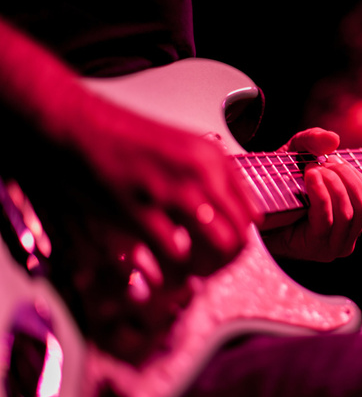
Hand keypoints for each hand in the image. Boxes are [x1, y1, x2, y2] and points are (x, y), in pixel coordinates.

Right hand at [15, 97, 263, 363]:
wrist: (75, 124)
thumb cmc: (119, 137)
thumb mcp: (179, 149)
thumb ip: (206, 178)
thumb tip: (221, 215)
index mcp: (211, 158)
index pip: (250, 213)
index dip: (240, 240)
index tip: (225, 251)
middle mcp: (200, 174)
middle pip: (240, 235)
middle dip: (227, 261)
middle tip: (209, 269)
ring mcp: (172, 192)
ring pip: (218, 247)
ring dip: (205, 268)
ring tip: (188, 272)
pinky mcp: (142, 210)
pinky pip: (176, 255)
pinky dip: (172, 270)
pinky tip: (161, 268)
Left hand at [263, 128, 361, 261]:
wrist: (248, 210)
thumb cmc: (277, 184)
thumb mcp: (296, 153)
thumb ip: (314, 140)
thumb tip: (333, 140)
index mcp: (351, 222)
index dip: (353, 175)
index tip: (330, 160)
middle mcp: (346, 239)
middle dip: (344, 176)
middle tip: (318, 164)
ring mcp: (332, 248)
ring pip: (348, 211)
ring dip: (331, 183)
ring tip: (309, 170)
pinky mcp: (315, 248)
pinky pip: (327, 218)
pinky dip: (320, 194)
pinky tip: (309, 179)